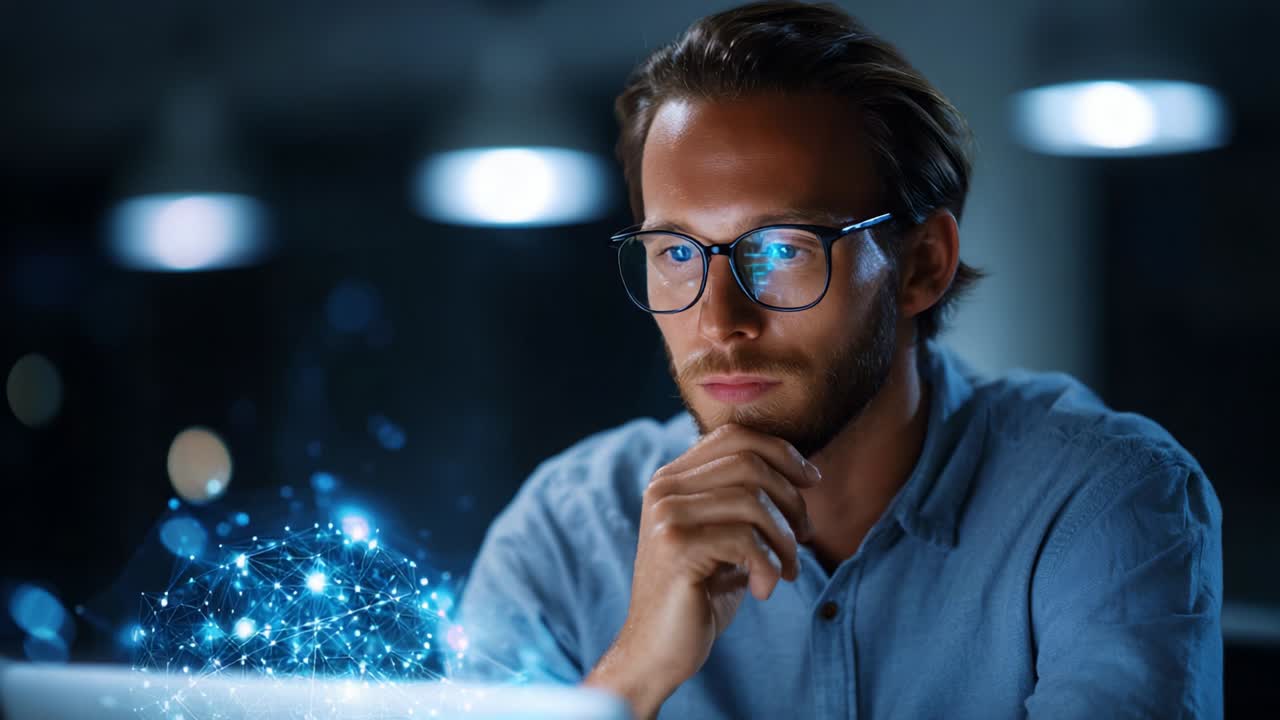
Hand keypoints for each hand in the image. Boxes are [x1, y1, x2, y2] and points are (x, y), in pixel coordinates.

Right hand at [583, 424, 820, 718]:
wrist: (657, 652)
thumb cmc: (699, 595)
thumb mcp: (726, 538)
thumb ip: (745, 500)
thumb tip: (802, 471)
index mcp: (671, 479)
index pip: (734, 436)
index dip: (782, 451)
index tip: (812, 480)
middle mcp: (663, 490)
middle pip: (749, 463)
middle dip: (791, 499)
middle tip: (803, 537)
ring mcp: (666, 517)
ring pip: (752, 501)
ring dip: (784, 539)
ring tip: (787, 570)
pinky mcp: (676, 548)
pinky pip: (745, 539)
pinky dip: (769, 566)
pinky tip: (764, 590)